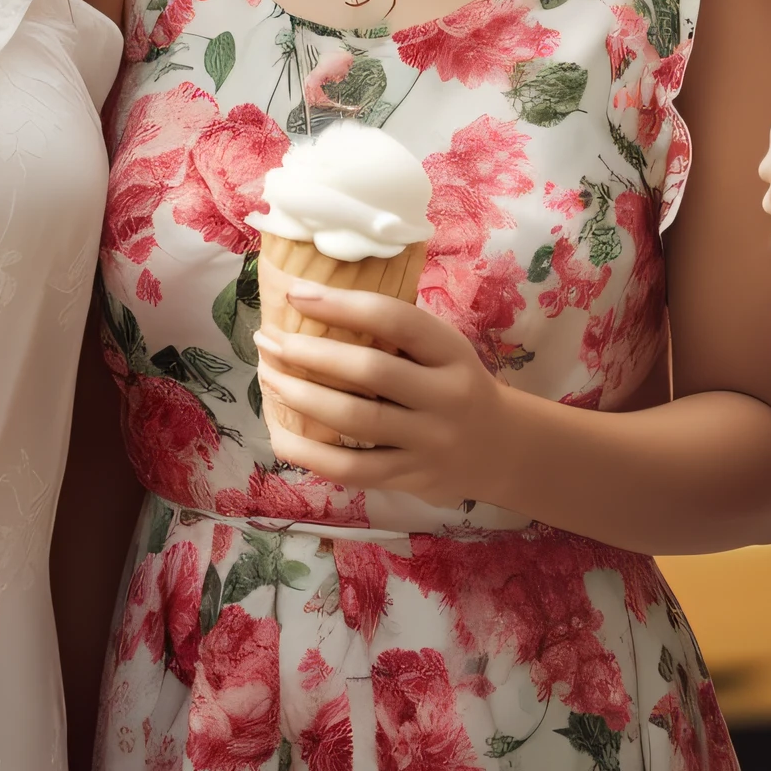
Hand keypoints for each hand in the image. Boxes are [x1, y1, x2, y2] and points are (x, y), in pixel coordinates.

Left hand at [254, 281, 519, 507]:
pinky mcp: (409, 477)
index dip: (343, 306)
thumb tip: (319, 305)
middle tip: (269, 340)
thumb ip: (398, 335)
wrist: (501, 447)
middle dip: (309, 353)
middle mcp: (445, 396)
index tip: (297, 294)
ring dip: (301, 397)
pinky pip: (349, 469)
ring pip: (355, 420)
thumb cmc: (456, 385)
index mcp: (452, 353)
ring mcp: (428, 441)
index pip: (398, 320)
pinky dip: (308, 452)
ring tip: (268, 378)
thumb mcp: (444, 351)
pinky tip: (280, 434)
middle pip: (370, 371)